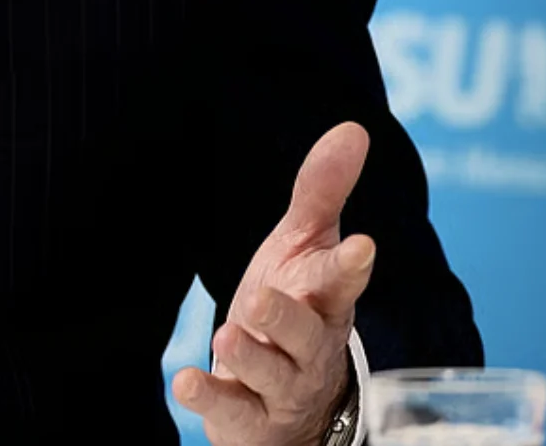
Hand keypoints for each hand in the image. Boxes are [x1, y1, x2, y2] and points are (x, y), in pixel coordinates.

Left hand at [173, 123, 376, 445]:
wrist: (289, 401)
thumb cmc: (297, 306)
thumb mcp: (303, 246)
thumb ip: (322, 191)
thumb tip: (353, 128)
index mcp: (326, 298)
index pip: (343, 280)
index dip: (351, 265)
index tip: (362, 246)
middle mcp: (311, 347)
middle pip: (305, 332)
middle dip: (286, 317)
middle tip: (260, 297)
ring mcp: (280, 386)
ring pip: (270, 374)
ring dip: (249, 357)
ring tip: (226, 336)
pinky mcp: (248, 418)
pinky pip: (231, 410)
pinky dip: (208, 397)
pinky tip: (183, 381)